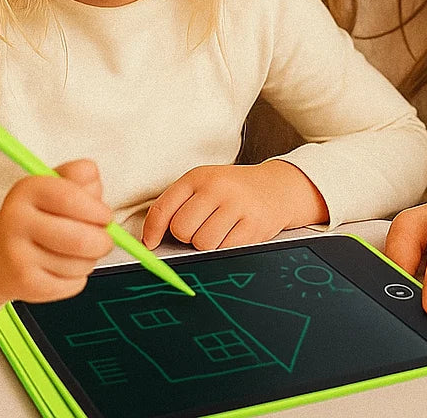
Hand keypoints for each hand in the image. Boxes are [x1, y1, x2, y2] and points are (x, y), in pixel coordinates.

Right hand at [0, 159, 112, 312]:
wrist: (0, 253)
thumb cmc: (42, 214)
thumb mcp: (57, 184)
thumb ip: (80, 175)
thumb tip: (92, 174)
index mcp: (27, 190)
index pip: (69, 197)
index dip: (96, 209)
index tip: (106, 216)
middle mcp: (15, 221)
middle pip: (78, 239)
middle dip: (103, 242)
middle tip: (105, 240)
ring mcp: (16, 255)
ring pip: (78, 264)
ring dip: (90, 260)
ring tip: (79, 252)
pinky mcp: (23, 285)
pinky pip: (72, 285)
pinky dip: (78, 278)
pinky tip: (66, 268)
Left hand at [141, 161, 327, 250]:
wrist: (277, 188)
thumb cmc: (232, 190)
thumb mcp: (204, 184)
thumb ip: (178, 205)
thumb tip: (150, 240)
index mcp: (198, 176)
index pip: (164, 208)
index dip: (152, 232)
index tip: (150, 244)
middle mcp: (217, 187)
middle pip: (182, 229)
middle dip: (186, 237)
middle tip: (199, 229)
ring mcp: (237, 206)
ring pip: (203, 244)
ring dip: (206, 245)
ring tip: (218, 230)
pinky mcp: (253, 225)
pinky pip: (225, 249)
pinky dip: (224, 248)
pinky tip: (232, 234)